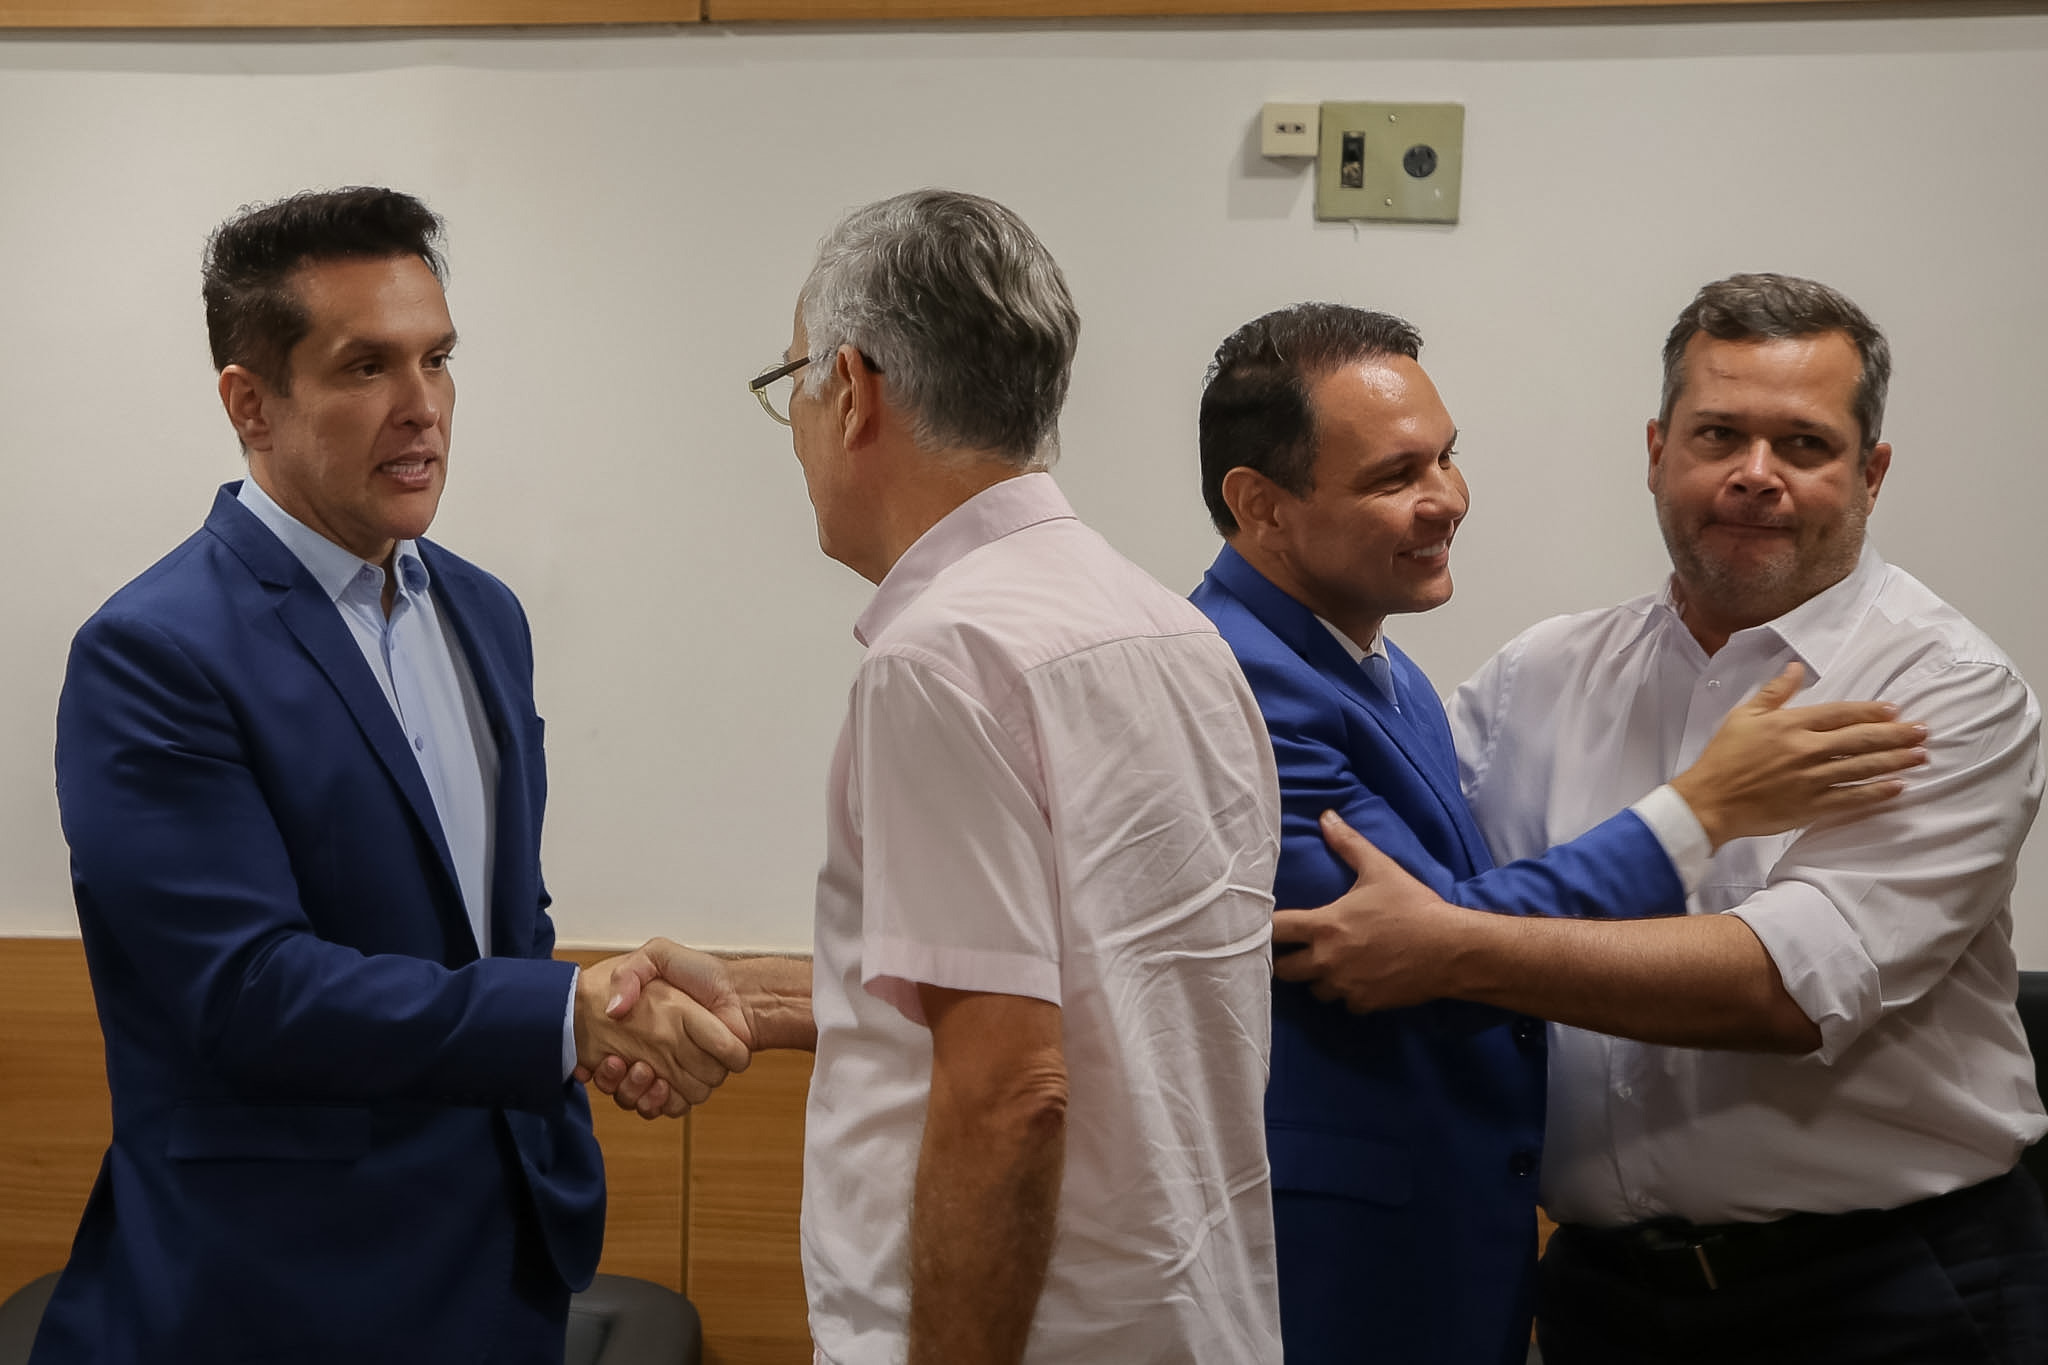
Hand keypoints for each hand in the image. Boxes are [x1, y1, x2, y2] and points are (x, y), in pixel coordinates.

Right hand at [572, 949, 751, 1119]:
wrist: (741, 992)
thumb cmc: (702, 972)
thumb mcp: (658, 955)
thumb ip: (630, 973)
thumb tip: (614, 1009)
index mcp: (644, 1029)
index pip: (606, 1061)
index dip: (601, 1066)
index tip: (603, 1056)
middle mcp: (656, 1053)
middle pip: (623, 1084)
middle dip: (618, 1079)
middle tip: (620, 1063)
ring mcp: (674, 1071)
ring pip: (643, 1099)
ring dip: (637, 1091)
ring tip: (640, 1070)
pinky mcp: (693, 1084)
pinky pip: (671, 1107)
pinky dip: (661, 1103)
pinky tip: (658, 1086)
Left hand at [1270, 811, 1462, 1013]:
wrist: (1450, 949)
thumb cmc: (1413, 906)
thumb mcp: (1380, 869)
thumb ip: (1348, 844)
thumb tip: (1326, 816)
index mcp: (1325, 925)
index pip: (1275, 931)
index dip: (1268, 928)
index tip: (1272, 926)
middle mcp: (1327, 960)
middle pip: (1284, 970)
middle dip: (1287, 960)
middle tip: (1298, 949)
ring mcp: (1345, 985)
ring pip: (1314, 990)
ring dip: (1318, 978)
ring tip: (1331, 963)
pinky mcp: (1365, 1003)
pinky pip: (1344, 1003)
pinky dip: (1347, 994)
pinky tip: (1358, 979)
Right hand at [1671, 663, 1927, 849]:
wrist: (1709, 801)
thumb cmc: (1723, 756)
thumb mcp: (1743, 715)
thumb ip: (1773, 692)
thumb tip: (1796, 668)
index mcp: (1790, 724)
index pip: (1840, 714)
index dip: (1870, 711)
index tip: (1894, 710)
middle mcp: (1806, 750)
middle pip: (1861, 739)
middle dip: (1896, 734)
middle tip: (1923, 731)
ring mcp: (1811, 780)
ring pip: (1863, 768)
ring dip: (1895, 761)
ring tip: (1921, 755)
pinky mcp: (1811, 807)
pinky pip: (1851, 799)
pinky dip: (1876, 793)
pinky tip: (1898, 787)